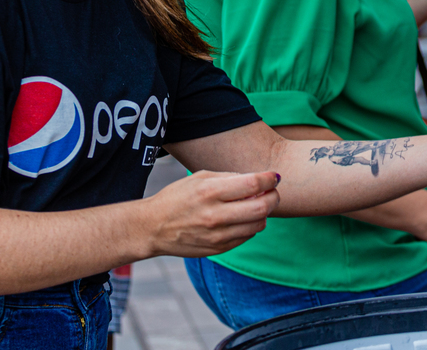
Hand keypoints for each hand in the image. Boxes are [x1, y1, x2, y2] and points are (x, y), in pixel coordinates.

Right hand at [145, 171, 279, 257]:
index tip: (274, 176)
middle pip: (261, 207)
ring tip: (258, 204)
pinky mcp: (218, 249)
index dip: (269, 179)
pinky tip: (244, 218)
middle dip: (274, 197)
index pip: (253, 184)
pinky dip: (252, 225)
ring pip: (258, 224)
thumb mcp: (199, 178)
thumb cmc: (177, 197)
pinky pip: (247, 236)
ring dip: (265, 213)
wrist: (152, 227)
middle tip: (273, 192)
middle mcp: (215, 215)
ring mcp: (217, 236)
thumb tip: (258, 180)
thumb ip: (230, 178)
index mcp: (210, 192)